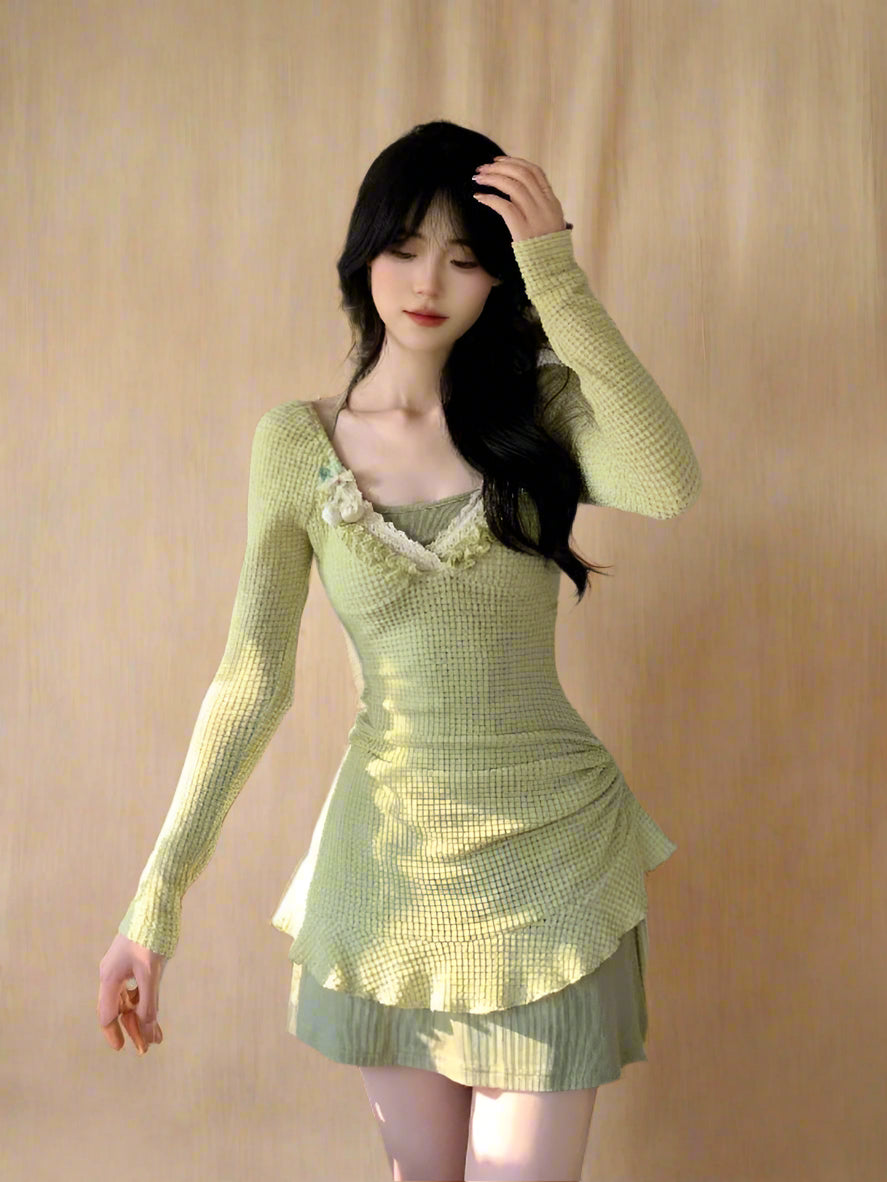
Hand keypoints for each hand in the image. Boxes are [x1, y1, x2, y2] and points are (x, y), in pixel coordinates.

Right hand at [97, 932, 166, 1054]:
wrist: (155, 904)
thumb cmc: (150, 936)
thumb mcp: (151, 971)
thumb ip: (148, 1000)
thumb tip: (147, 1027)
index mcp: (110, 978)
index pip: (108, 1014)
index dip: (114, 1033)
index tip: (123, 1048)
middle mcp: (113, 975)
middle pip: (120, 1010)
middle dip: (134, 1029)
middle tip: (148, 1048)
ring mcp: (124, 968)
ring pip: (130, 1001)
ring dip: (142, 1018)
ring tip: (158, 1037)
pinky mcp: (136, 962)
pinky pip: (138, 989)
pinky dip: (146, 1003)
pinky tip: (155, 1014)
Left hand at [472, 156, 568, 242]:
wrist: (551, 269)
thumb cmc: (545, 247)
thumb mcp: (548, 221)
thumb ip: (536, 204)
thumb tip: (513, 187)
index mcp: (552, 201)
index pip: (535, 172)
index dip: (515, 162)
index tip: (498, 160)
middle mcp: (545, 205)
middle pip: (522, 174)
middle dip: (500, 167)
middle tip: (483, 168)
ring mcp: (535, 217)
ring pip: (513, 186)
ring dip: (493, 179)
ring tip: (478, 179)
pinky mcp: (522, 229)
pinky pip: (504, 206)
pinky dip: (490, 198)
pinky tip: (479, 197)